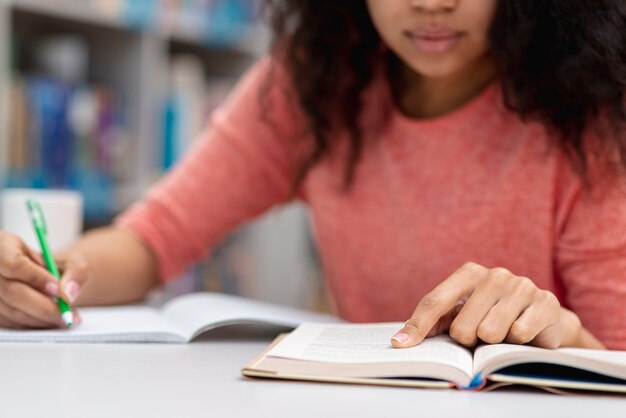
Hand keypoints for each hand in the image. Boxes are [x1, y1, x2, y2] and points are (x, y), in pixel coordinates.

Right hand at [0, 231, 86, 328]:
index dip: (37, 278)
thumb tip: (69, 292)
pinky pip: (11, 322)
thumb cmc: (55, 267)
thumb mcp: (70, 261)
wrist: (44, 278)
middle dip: (45, 307)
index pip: (15, 264)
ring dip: (41, 319)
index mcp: (4, 246)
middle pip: (12, 292)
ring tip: (66, 319)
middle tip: (69, 315)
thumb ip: (75, 272)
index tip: (60, 290)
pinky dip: (34, 324)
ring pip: (11, 311)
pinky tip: (52, 322)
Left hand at [391, 262, 582, 348]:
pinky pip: (519, 334)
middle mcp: (494, 274)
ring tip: (503, 335)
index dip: (417, 327)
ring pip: (489, 333)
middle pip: (461, 327)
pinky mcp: (544, 301)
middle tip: (482, 335)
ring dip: (494, 343)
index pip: (434, 302)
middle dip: (469, 341)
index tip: (400, 346)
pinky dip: (518, 343)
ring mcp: (520, 285)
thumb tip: (399, 342)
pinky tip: (524, 335)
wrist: (544, 318)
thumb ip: (431, 324)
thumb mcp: (461, 315)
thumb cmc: (492, 317)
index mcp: (468, 274)